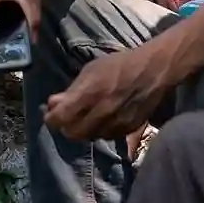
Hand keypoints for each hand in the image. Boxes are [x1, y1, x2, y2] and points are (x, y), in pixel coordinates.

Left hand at [45, 42, 177, 141]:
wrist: (153, 70)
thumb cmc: (119, 65)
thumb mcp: (90, 71)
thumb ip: (71, 91)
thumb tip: (52, 104)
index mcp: (88, 94)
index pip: (59, 119)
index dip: (51, 119)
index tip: (50, 114)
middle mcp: (101, 112)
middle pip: (72, 133)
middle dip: (66, 126)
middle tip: (66, 118)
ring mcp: (115, 123)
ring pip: (89, 137)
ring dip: (82, 130)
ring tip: (84, 117)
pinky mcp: (128, 129)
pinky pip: (106, 136)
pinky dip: (99, 131)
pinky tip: (100, 120)